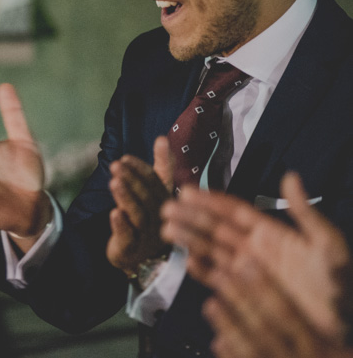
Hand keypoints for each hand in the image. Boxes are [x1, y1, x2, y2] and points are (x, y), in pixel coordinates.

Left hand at [106, 136, 172, 274]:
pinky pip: (128, 236)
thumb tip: (163, 138)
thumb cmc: (149, 218)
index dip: (141, 169)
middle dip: (132, 180)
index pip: (156, 182)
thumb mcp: (156, 191)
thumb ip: (162, 166)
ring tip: (114, 182)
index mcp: (166, 201)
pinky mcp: (131, 248)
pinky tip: (114, 213)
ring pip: (138, 214)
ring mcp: (146, 234)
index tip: (125, 158)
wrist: (142, 258)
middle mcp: (160, 217)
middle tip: (116, 165)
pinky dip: (121, 224)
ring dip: (126, 197)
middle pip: (146, 197)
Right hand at [161, 172, 350, 342]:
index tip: (187, 191)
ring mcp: (247, 271)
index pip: (234, 211)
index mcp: (271, 233)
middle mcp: (254, 249)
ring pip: (211, 250)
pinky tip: (188, 261)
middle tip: (166, 207)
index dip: (210, 200)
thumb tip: (291, 176)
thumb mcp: (327, 245)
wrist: (342, 326)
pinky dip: (202, 271)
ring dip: (188, 239)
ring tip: (166, 230)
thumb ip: (306, 213)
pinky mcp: (244, 293)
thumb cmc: (339, 285)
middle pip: (215, 228)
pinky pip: (218, 278)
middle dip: (190, 217)